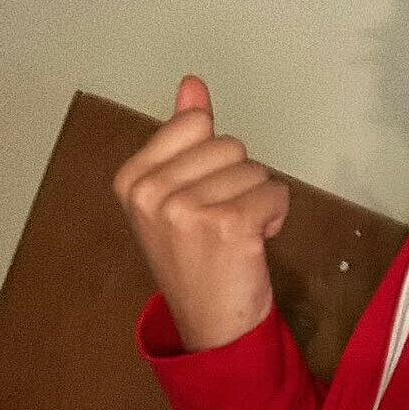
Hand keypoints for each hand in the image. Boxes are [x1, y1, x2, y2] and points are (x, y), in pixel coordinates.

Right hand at [112, 74, 289, 351]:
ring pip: (255, 169)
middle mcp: (152, 193)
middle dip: (237, 179)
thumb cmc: (196, 258)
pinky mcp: (227, 225)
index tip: (200, 195)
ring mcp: (186, 209)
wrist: (212, 325)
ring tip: (235, 234)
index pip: (194, 124)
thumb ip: (183, 135)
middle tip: (220, 222)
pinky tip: (255, 241)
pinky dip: (276, 214)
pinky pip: (276, 192)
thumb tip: (192, 83)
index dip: (212, 158)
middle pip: (229, 145)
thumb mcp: (177, 193)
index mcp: (132, 179)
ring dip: (257, 200)